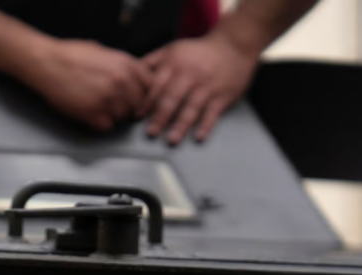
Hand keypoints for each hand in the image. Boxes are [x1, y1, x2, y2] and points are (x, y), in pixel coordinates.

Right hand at [22, 39, 151, 130]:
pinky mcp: (93, 114)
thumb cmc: (71, 55)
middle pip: (137, 105)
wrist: (48, 64)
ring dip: (113, 117)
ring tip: (100, 110)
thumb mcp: (105, 52)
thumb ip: (122, 65)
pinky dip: (100, 125)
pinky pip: (106, 127)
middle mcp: (122, 82)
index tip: (134, 98)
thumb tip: (130, 77)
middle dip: (127, 107)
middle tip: (114, 106)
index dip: (141, 94)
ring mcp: (108, 99)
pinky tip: (91, 116)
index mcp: (127, 65)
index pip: (149, 87)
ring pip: (122, 118)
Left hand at [141, 31, 258, 143]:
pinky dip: (206, 125)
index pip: (157, 86)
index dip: (146, 103)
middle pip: (172, 99)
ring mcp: (208, 86)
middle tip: (151, 133)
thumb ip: (150, 63)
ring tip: (172, 140)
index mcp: (174, 65)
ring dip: (181, 125)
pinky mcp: (223, 94)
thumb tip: (129, 75)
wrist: (234, 44)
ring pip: (192, 107)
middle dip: (160, 117)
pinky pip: (213, 112)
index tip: (137, 117)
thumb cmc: (198, 52)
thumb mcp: (172, 50)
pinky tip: (199, 137)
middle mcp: (190, 75)